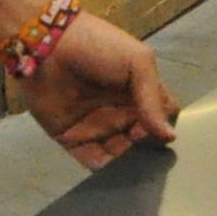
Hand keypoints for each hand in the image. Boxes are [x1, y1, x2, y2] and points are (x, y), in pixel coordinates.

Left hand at [20, 7, 179, 168]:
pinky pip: (92, 161)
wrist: (46, 46)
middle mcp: (121, 113)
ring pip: (120, 155)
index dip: (166, 127)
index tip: (168, 139)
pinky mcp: (72, 139)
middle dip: (149, 151)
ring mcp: (97, 127)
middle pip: (143, 141)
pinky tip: (113, 169)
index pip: (162, 116)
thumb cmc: (98, 48)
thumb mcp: (137, 62)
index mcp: (138, 93)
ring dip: (128, 164)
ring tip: (135, 169)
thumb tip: (170, 137)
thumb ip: (154, 100)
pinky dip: (104, 169)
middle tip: (152, 159)